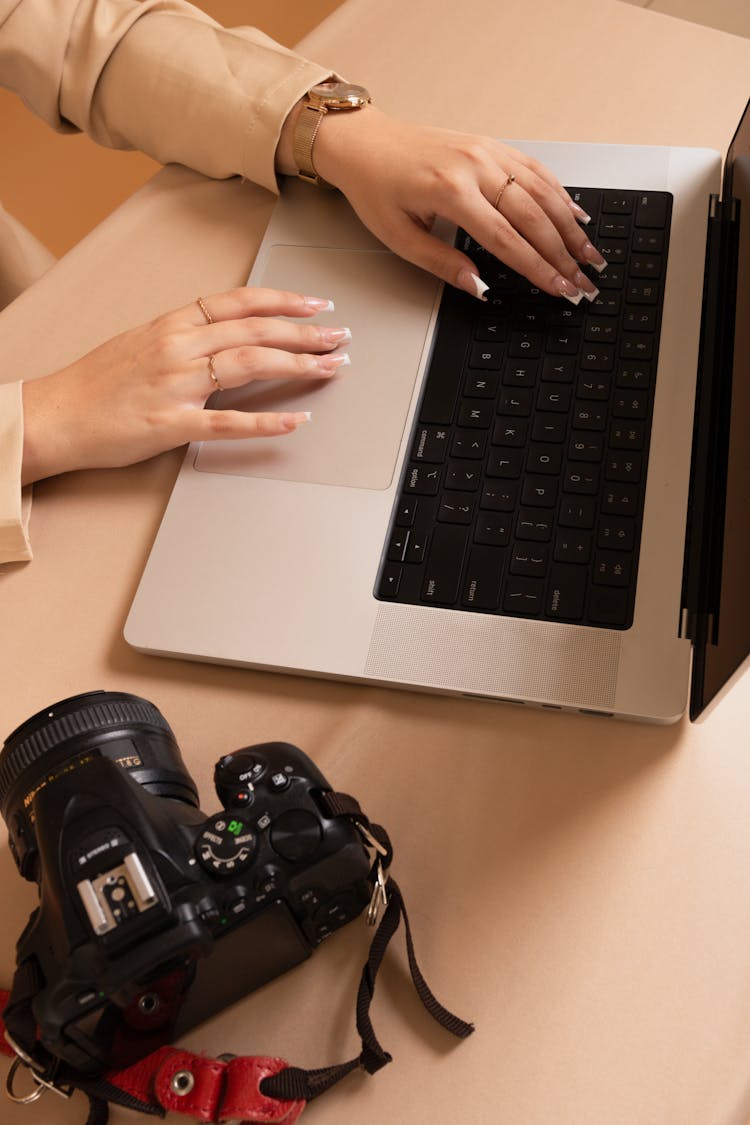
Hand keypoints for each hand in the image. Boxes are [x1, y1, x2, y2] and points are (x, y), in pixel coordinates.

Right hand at [21, 287, 349, 484]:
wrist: (54, 415)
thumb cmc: (95, 383)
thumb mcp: (141, 343)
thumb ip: (185, 337)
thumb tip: (225, 335)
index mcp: (172, 325)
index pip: (239, 302)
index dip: (283, 300)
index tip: (317, 303)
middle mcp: (178, 347)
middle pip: (255, 330)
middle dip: (305, 331)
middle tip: (340, 336)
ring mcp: (176, 385)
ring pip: (249, 364)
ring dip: (297, 364)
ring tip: (330, 367)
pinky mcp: (172, 424)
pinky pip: (228, 422)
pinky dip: (266, 422)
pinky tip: (295, 421)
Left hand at [283, 105, 604, 301]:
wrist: (364, 143)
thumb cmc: (375, 188)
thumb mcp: (399, 238)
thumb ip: (443, 265)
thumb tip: (481, 287)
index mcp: (452, 193)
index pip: (508, 240)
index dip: (538, 269)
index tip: (560, 289)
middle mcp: (476, 167)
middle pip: (534, 217)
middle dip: (565, 254)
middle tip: (585, 281)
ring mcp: (486, 152)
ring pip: (542, 191)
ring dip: (571, 226)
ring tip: (591, 255)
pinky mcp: (490, 146)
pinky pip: (534, 170)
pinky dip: (560, 193)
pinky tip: (575, 215)